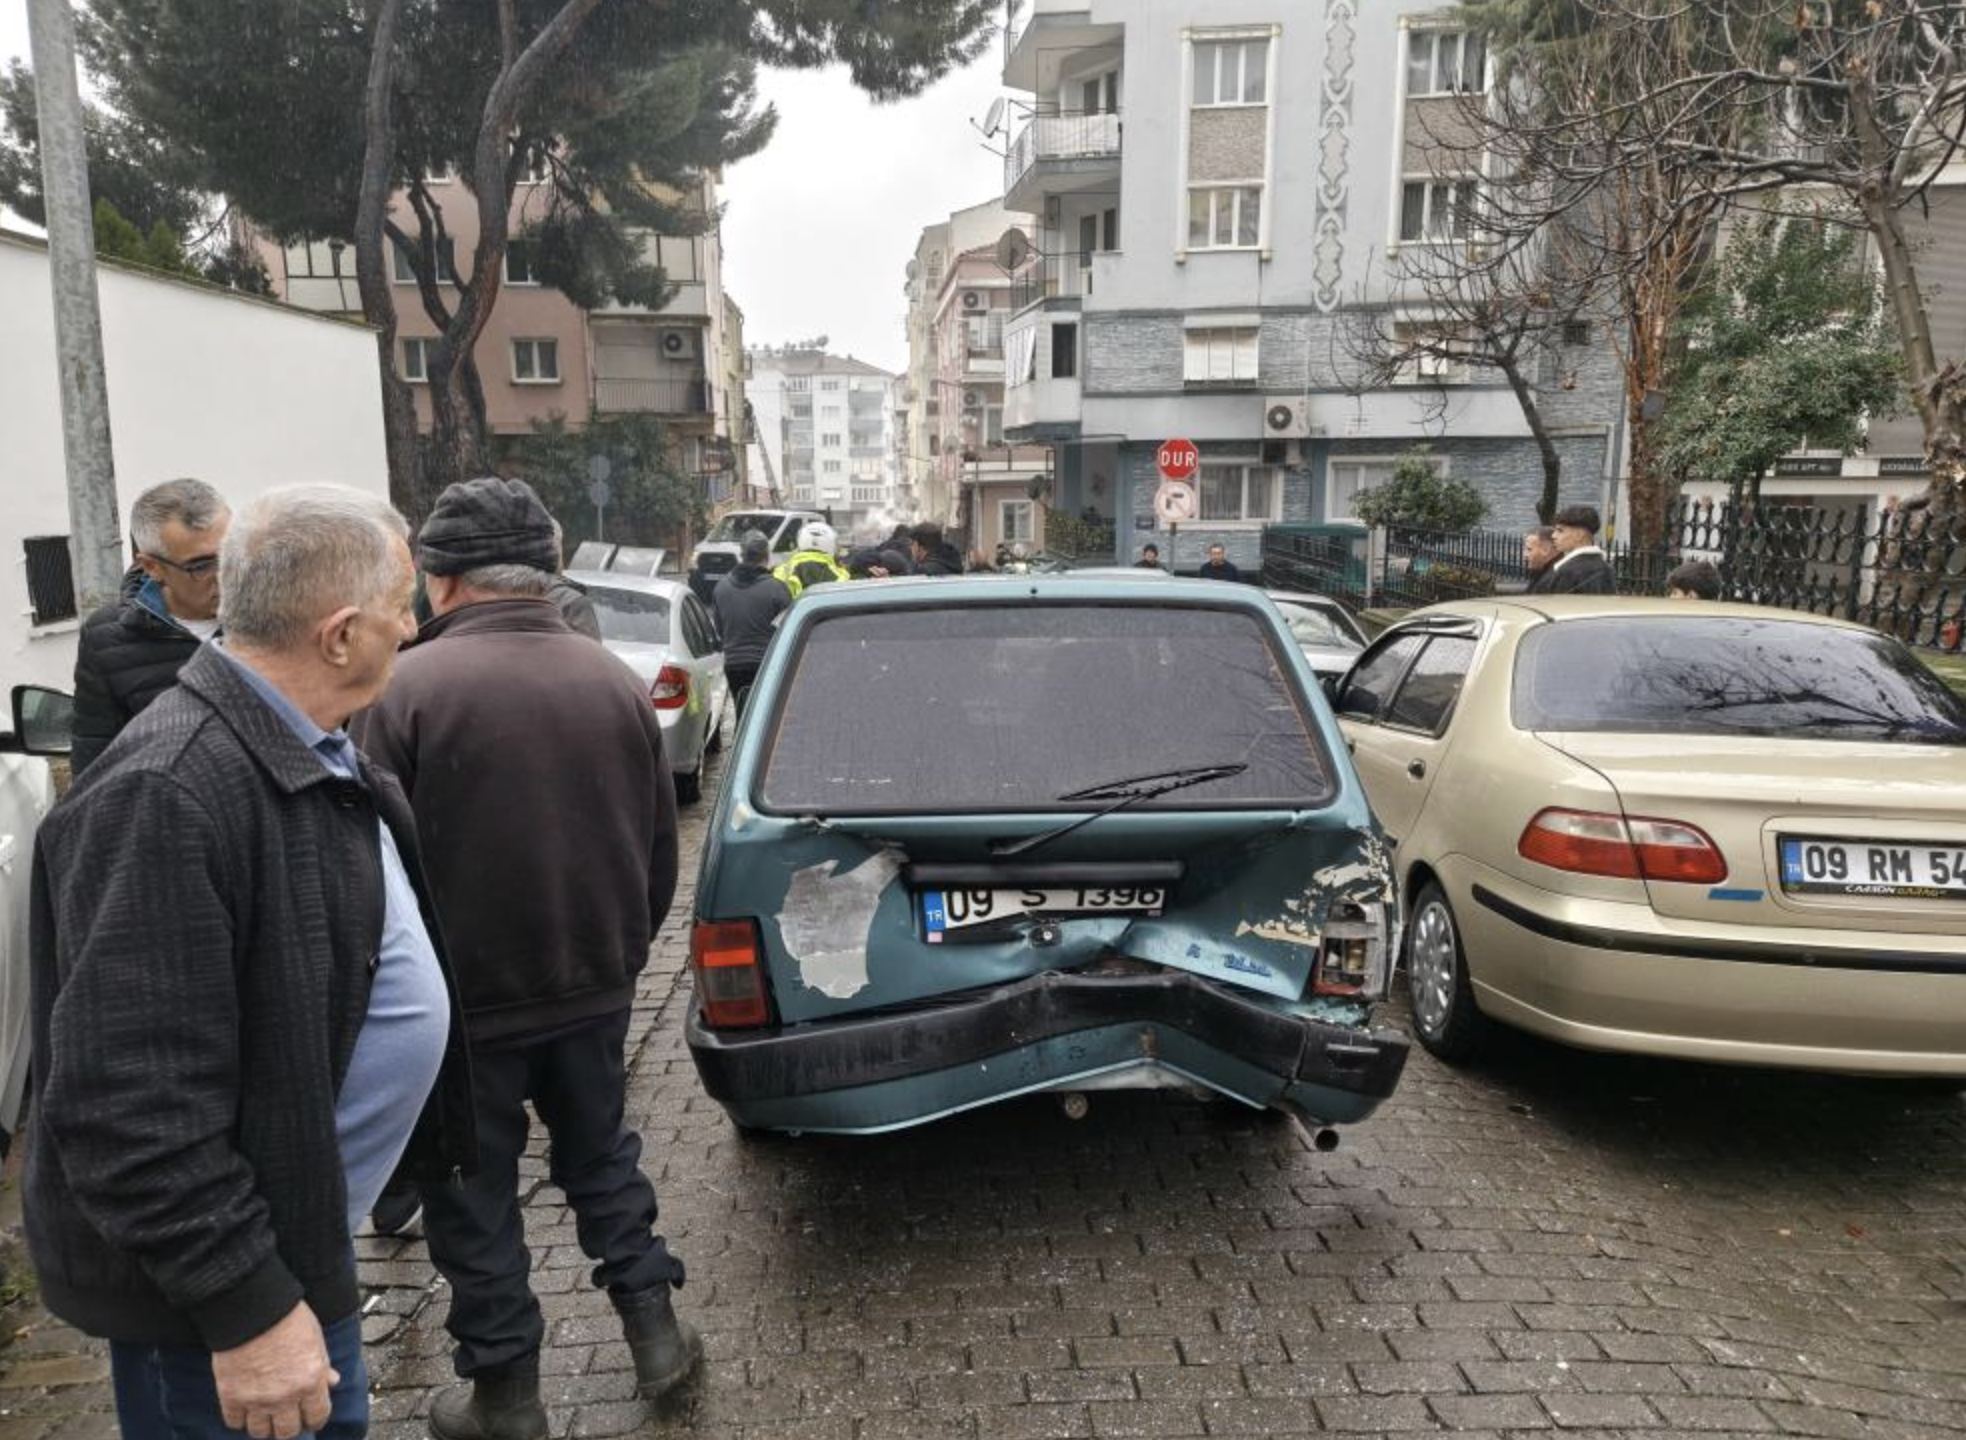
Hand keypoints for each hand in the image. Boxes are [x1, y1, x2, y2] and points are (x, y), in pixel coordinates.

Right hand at [212, 1302, 338, 1438]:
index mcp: (311, 1381)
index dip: (315, 1419)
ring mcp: (257, 1399)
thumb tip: (332, 1382)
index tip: (311, 1418)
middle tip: (286, 1418)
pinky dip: (239, 1418)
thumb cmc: (287, 1318)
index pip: (317, 1417)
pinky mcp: (231, 1396)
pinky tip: (243, 1408)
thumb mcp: (316, 1339)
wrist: (252, 1309)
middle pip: (287, 1432)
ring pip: (260, 1432)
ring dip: (264, 1426)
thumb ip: (323, 1365)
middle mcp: (285, 1396)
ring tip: (264, 1415)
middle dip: (289, 1427)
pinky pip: (234, 1422)